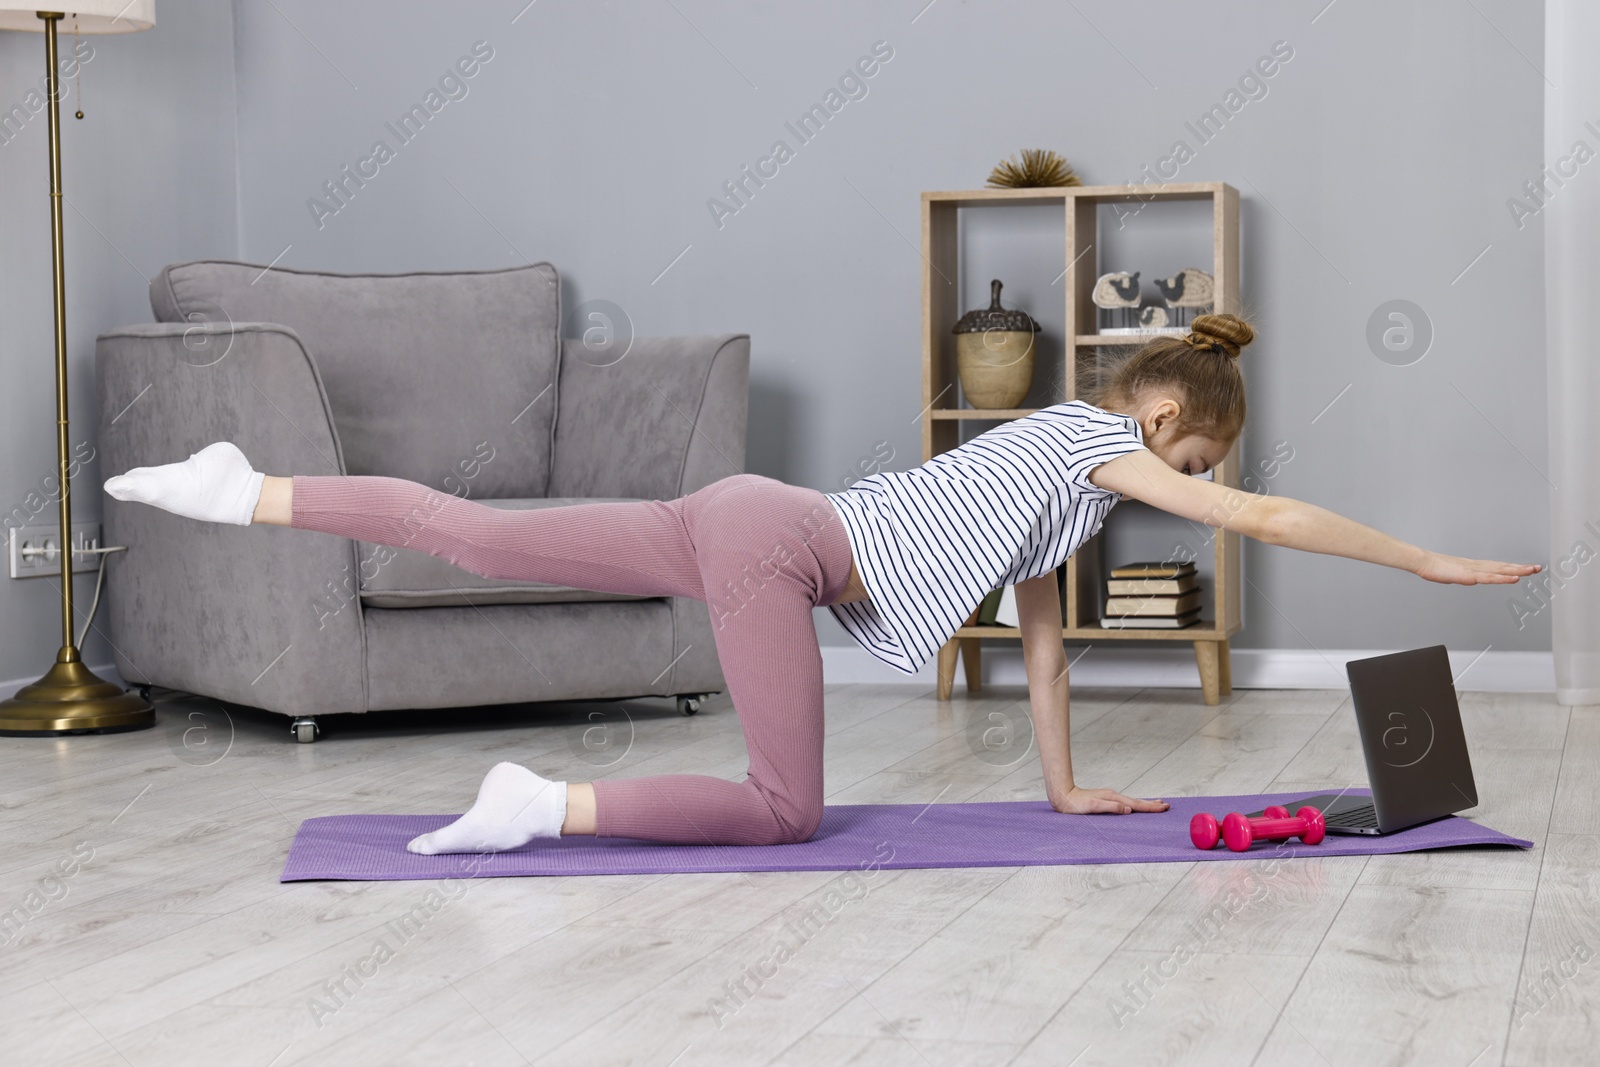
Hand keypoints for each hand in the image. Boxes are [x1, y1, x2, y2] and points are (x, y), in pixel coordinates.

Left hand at [1051, 786, 1169, 814]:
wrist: (1063, 796)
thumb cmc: (1076, 804)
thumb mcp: (1093, 806)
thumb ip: (1111, 807)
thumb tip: (1128, 809)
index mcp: (1113, 798)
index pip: (1136, 804)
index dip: (1150, 807)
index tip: (1163, 807)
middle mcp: (1114, 796)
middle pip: (1137, 801)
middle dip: (1152, 804)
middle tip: (1166, 806)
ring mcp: (1110, 797)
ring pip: (1132, 801)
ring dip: (1145, 803)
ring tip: (1157, 804)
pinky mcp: (1107, 799)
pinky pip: (1125, 802)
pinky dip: (1135, 803)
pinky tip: (1134, 805)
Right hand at [1413, 550, 1541, 585]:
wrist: (1425, 563)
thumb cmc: (1437, 569)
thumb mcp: (1455, 574)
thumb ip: (1465, 576)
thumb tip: (1469, 578)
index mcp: (1477, 567)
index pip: (1500, 567)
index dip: (1514, 567)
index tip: (1528, 568)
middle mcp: (1479, 566)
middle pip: (1504, 567)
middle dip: (1522, 568)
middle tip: (1538, 568)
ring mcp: (1475, 570)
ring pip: (1501, 571)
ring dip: (1518, 570)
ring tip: (1532, 570)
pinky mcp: (1470, 575)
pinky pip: (1490, 578)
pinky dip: (1503, 578)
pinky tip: (1514, 578)